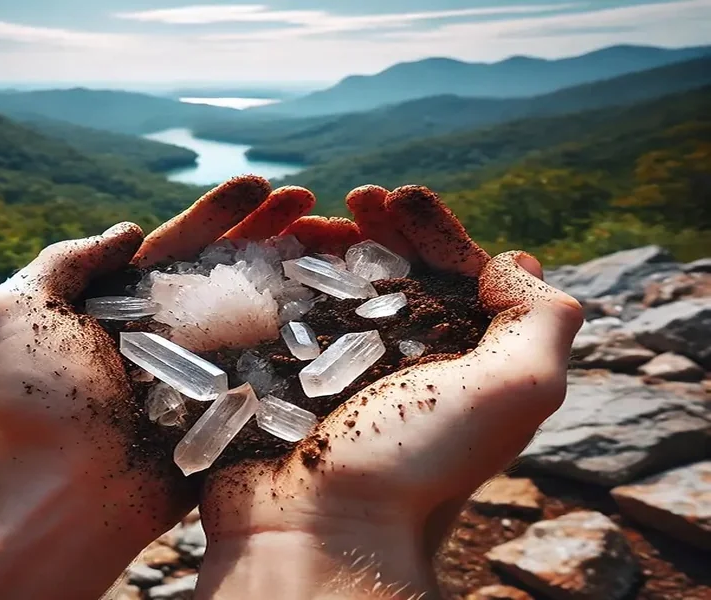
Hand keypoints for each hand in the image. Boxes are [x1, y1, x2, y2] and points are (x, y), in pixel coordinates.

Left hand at [0, 176, 312, 595]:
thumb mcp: (18, 310)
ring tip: (338, 245)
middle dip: (271, 234)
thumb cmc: (33, 401)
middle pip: (230, 272)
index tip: (263, 184)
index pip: (183, 246)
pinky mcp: (225, 413)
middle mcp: (169, 333)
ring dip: (295, 278)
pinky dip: (302, 342)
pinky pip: (269, 372)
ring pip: (258, 315)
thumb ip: (65, 260)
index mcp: (127, 305)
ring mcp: (201, 374)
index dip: (222, 213)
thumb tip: (129, 230)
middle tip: (313, 204)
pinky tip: (336, 311)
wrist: (56, 490)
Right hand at [196, 185, 583, 599]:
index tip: (398, 197)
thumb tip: (515, 262)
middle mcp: (402, 365)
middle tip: (356, 200)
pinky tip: (271, 254)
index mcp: (459, 364)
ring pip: (336, 287)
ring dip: (326, 244)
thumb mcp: (515, 390)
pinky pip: (284, 314)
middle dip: (379, 228)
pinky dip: (281, 277)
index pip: (453, 274)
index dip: (432, 229)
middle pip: (394, 275)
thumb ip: (541, 317)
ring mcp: (338, 372)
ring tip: (306, 221)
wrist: (315, 532)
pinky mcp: (284, 380)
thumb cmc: (416, 463)